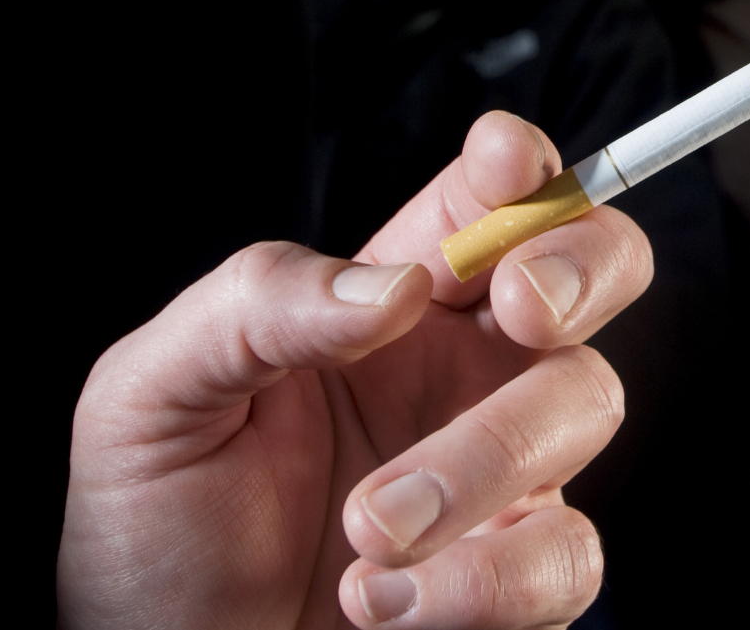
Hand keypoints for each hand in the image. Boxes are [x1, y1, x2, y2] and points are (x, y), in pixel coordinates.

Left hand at [58, 111, 653, 629]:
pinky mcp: (516, 575)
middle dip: (585, 265)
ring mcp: (503, 470)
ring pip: (585, 403)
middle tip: (524, 304)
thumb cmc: (154, 529)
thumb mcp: (152, 394)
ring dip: (486, 459)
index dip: (517, 164)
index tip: (502, 164)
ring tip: (370, 528)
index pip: (484, 201)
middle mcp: (462, 370)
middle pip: (597, 268)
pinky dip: (484, 581)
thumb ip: (259, 306)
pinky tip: (383, 602)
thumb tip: (392, 287)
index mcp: (389, 302)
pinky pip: (567, 558)